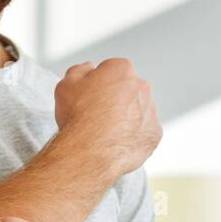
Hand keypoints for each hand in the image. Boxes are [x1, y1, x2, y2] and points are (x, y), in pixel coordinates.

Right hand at [54, 58, 161, 175]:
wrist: (90, 151)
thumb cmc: (79, 118)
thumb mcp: (66, 85)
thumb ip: (79, 71)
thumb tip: (87, 70)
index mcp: (122, 70)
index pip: (111, 71)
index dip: (97, 85)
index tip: (90, 96)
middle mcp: (141, 87)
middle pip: (127, 90)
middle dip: (114, 100)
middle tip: (96, 115)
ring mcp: (150, 111)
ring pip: (138, 111)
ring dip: (125, 118)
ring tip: (104, 132)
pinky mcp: (154, 134)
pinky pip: (144, 133)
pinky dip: (132, 137)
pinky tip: (116, 142)